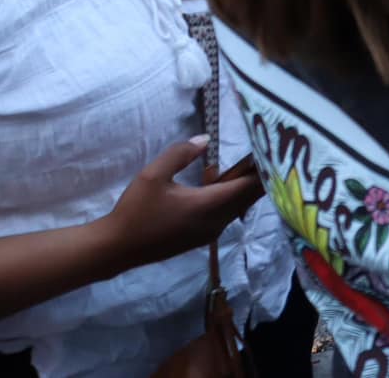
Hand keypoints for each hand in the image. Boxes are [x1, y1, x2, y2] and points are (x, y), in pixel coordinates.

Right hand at [98, 137, 263, 273]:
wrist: (117, 248)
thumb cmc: (135, 211)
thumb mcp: (153, 175)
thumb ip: (181, 153)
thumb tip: (206, 139)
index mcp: (209, 205)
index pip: (248, 186)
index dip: (263, 169)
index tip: (272, 152)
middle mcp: (217, 221)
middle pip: (249, 197)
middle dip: (260, 176)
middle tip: (266, 153)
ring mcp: (211, 232)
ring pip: (239, 206)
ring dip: (245, 187)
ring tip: (248, 164)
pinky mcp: (202, 237)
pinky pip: (227, 214)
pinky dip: (232, 198)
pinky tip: (222, 185)